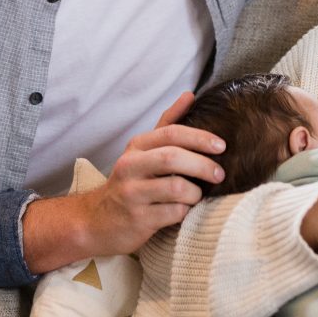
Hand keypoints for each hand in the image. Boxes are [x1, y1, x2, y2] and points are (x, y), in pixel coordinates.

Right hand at [23, 92, 224, 272]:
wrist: (96, 221)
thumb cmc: (131, 181)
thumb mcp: (144, 149)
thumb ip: (168, 122)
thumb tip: (190, 95)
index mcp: (136, 146)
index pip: (171, 133)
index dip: (200, 137)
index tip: (222, 146)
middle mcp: (130, 166)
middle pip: (173, 158)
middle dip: (202, 165)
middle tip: (219, 174)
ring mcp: (131, 194)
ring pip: (176, 187)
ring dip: (195, 192)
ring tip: (197, 195)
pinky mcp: (137, 220)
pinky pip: (173, 213)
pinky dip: (185, 211)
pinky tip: (184, 210)